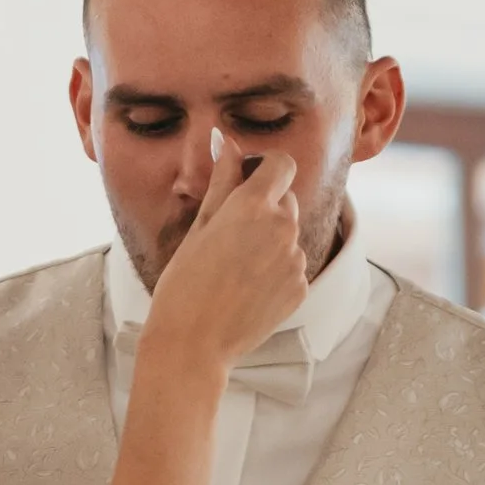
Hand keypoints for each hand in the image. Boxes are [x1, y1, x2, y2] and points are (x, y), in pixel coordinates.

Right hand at [145, 128, 306, 373]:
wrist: (194, 344)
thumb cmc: (184, 283)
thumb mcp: (199, 226)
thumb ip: (222, 180)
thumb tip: (227, 141)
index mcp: (253, 205)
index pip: (282, 163)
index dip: (266, 168)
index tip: (247, 182)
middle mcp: (282, 227)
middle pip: (285, 199)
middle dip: (264, 208)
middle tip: (229, 236)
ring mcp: (295, 259)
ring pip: (288, 235)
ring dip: (269, 242)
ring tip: (235, 270)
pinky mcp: (301, 287)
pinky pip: (292, 266)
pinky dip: (275, 272)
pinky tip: (247, 290)